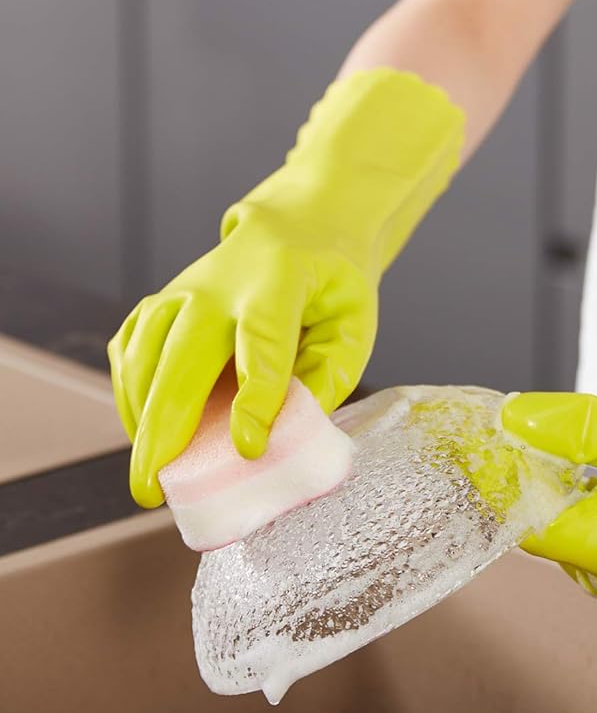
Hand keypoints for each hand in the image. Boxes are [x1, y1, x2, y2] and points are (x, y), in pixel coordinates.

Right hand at [109, 69, 462, 506]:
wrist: (299, 225)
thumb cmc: (330, 284)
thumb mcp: (353, 324)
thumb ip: (328, 375)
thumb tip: (289, 434)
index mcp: (279, 279)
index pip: (263, 341)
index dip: (256, 397)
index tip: (249, 448)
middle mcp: (218, 282)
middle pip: (182, 356)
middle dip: (165, 427)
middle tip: (153, 488)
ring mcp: (181, 290)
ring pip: (145, 356)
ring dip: (140, 420)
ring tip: (152, 475)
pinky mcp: (160, 303)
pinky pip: (130, 351)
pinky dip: (129, 395)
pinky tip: (143, 431)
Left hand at [502, 324, 596, 593]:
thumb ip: (577, 425)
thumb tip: (510, 417)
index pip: (515, 515)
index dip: (488, 469)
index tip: (463, 426)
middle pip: (536, 499)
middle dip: (546, 450)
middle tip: (589, 419)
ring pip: (564, 486)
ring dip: (580, 449)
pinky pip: (592, 485)